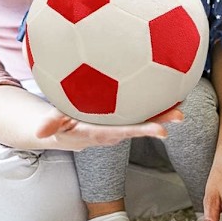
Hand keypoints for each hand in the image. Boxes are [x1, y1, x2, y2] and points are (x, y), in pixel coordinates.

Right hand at [35, 105, 182, 151]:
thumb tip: (40, 132)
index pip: (124, 131)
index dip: (142, 130)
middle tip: (180, 115)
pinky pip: (140, 108)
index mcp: (102, 133)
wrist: (68, 132)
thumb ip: (50, 124)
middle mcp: (115, 130)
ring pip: (143, 116)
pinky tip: (169, 87)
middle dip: (160, 120)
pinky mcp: (122, 114)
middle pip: (140, 125)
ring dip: (162, 111)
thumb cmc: (61, 124)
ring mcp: (121, 123)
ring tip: (181, 101)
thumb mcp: (54, 123)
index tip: (161, 130)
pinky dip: (154, 101)